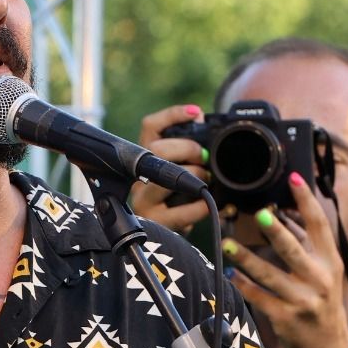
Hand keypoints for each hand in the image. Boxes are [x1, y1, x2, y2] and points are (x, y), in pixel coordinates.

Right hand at [130, 104, 209, 233]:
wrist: (170, 236)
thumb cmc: (179, 199)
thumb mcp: (183, 172)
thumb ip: (190, 149)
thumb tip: (200, 119)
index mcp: (146, 159)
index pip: (150, 127)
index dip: (172, 116)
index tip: (195, 112)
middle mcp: (138, 177)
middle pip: (155, 149)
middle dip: (186, 148)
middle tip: (204, 156)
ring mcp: (143, 201)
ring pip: (163, 179)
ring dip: (192, 175)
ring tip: (207, 180)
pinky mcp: (154, 223)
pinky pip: (178, 212)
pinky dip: (199, 207)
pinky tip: (208, 204)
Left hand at [221, 172, 347, 347]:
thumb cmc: (322, 307)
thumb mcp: (325, 275)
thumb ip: (307, 247)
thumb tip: (284, 215)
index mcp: (330, 262)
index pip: (320, 225)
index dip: (307, 201)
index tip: (294, 178)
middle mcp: (320, 279)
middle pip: (295, 249)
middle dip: (278, 232)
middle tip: (261, 214)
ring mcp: (303, 300)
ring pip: (270, 274)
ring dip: (246, 259)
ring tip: (227, 244)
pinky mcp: (286, 317)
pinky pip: (259, 298)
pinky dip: (243, 285)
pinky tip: (228, 274)